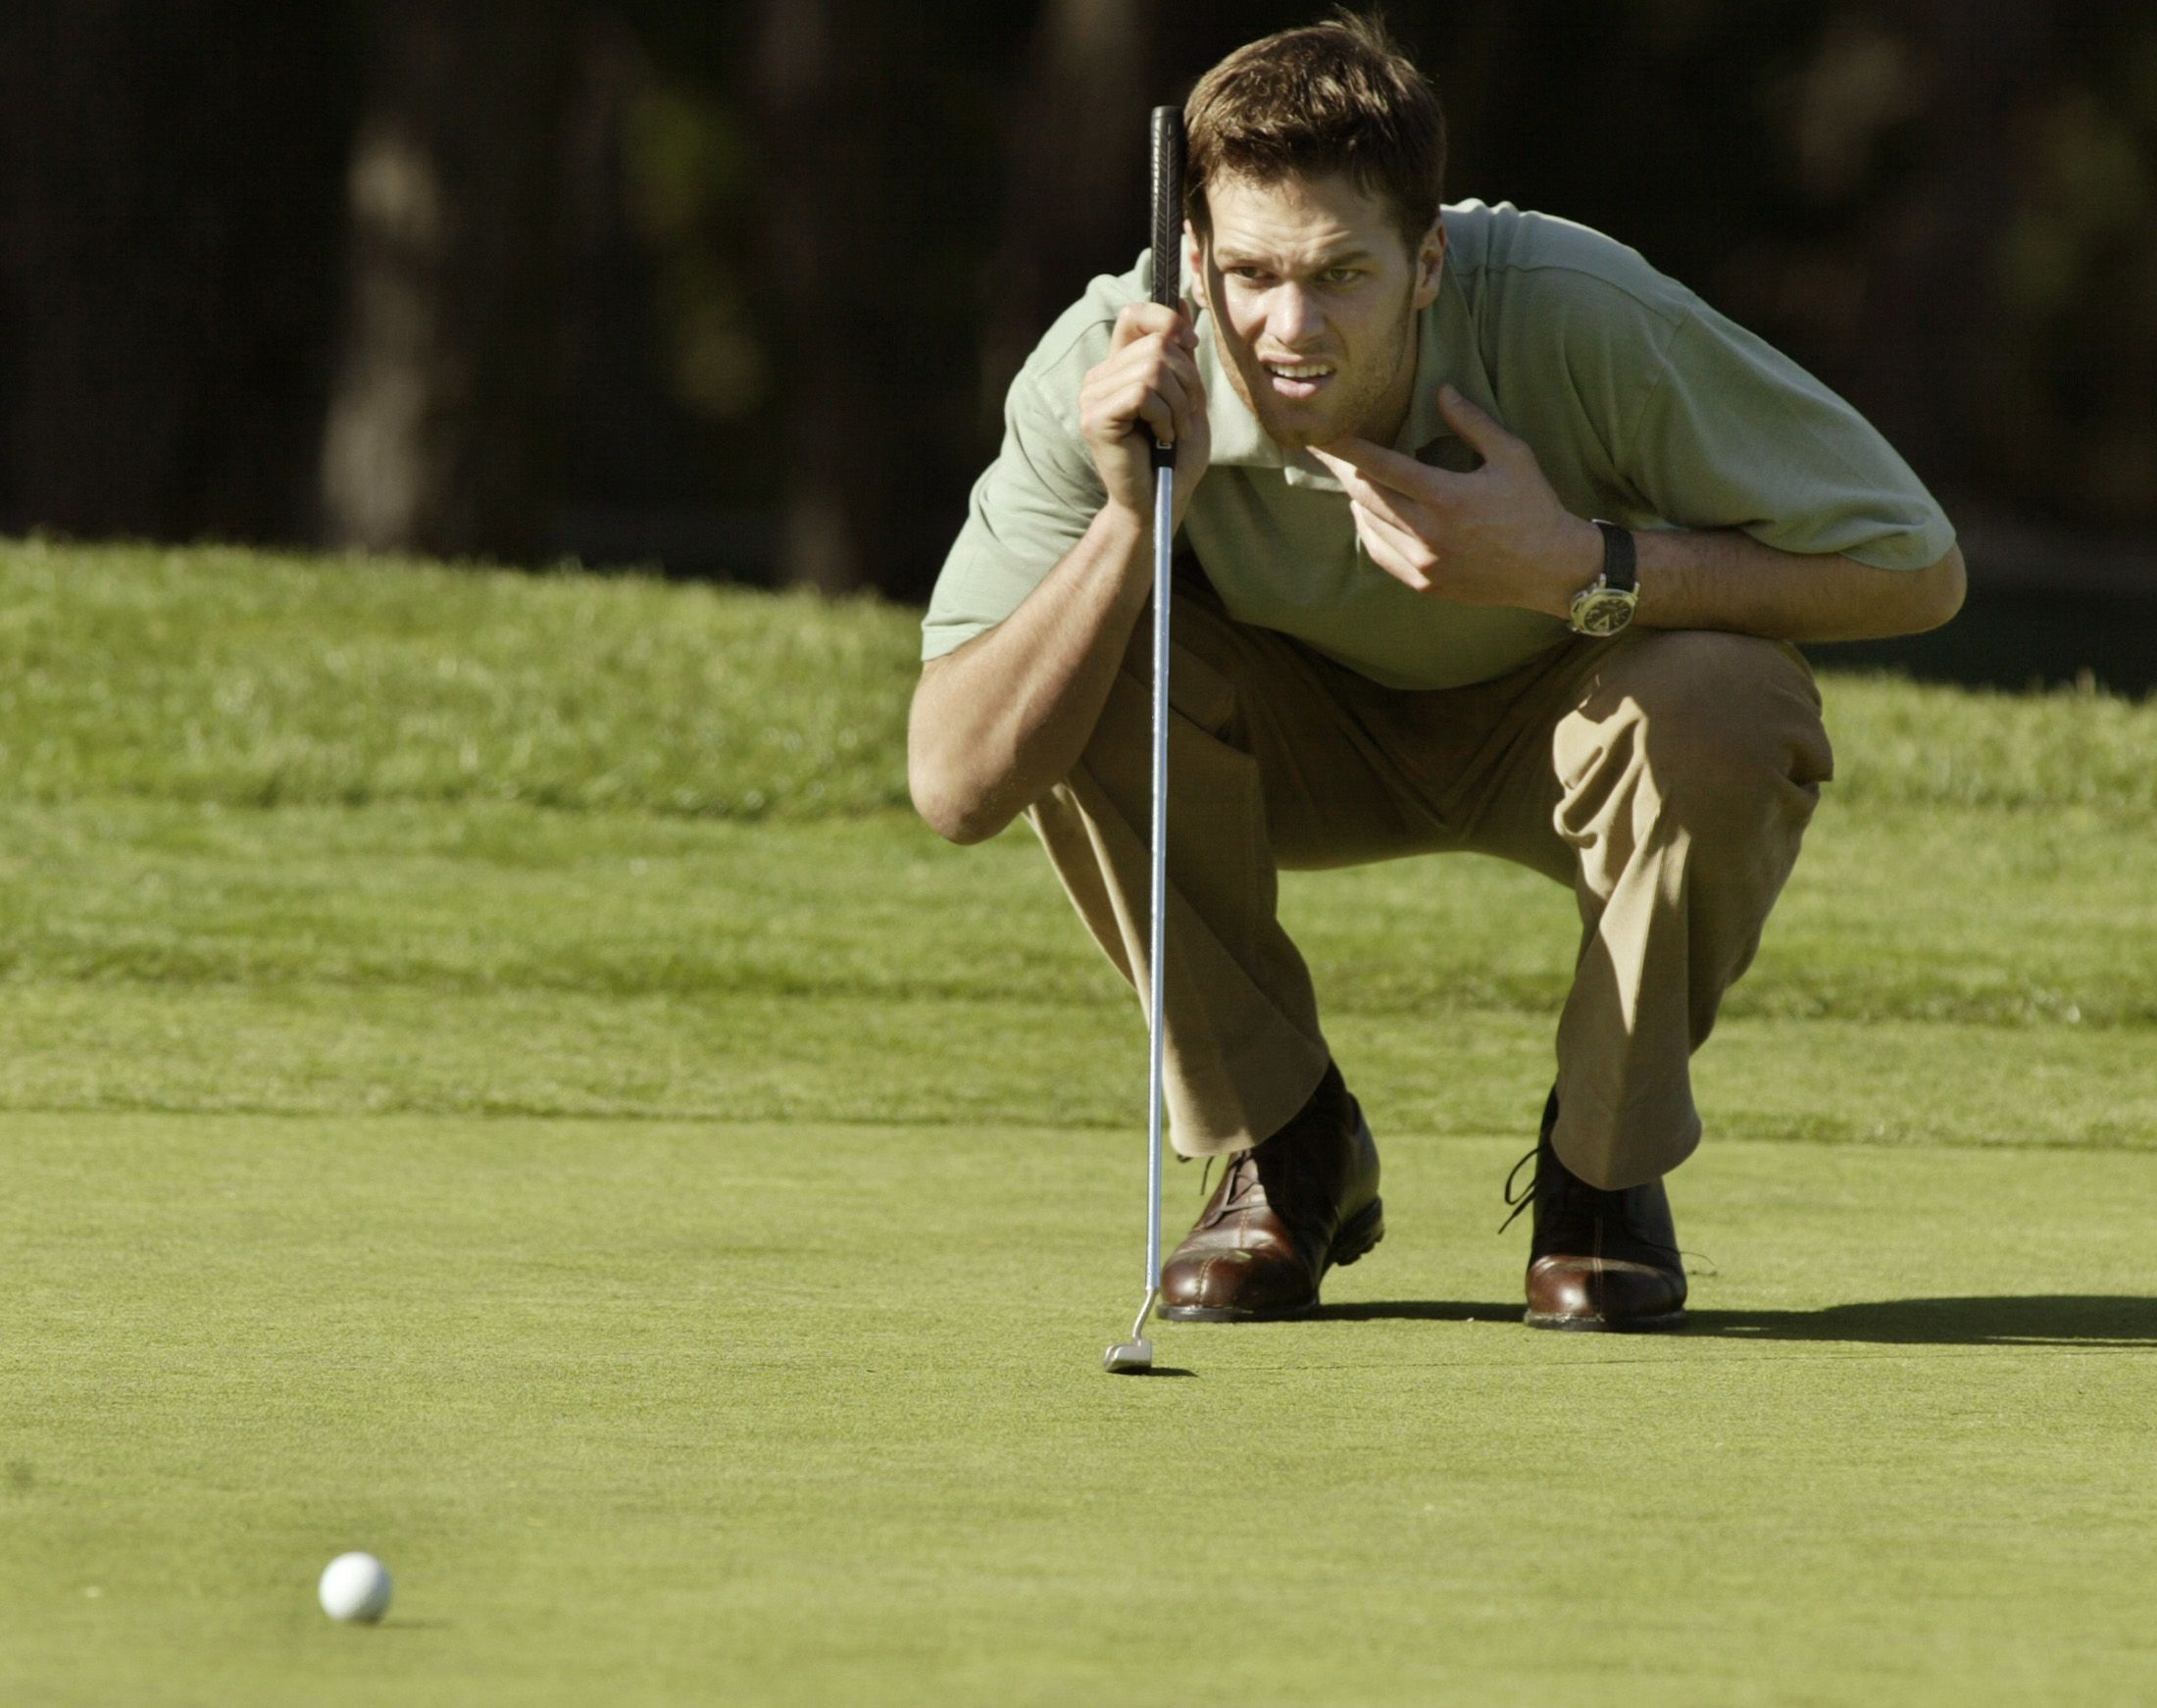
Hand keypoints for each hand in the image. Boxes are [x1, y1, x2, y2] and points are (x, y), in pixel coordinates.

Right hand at [1078, 301, 1210, 526]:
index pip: (1134, 314)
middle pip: (1157, 344)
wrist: (1161, 502)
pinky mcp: (1095, 418)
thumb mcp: (1187, 395)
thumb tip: (1181, 302)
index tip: (1189, 346)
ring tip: (1174, 431)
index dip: (1165, 320)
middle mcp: (1099, 377)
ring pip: (1153, 368)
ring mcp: (1092, 397)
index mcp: (1118, 367)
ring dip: (1179, 404)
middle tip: (1187, 416)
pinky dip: (1165, 416)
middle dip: (1188, 380)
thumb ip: (1180, 354)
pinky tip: (1162, 438)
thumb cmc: (1175, 456)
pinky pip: (1143, 393)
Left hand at [1309, 386, 1599, 614]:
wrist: (1551, 569)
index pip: (1381, 466)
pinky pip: (1380, 553)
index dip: (1347, 448)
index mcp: (1446, 496)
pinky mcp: (1424, 584)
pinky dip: (1369, 530)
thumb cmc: (1534, 507)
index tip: (1323, 435)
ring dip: (1356, 499)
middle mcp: (1428, 532)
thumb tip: (1441, 390)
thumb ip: (1472, 422)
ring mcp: (1423, 563)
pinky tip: (1369, 514)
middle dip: (1341, 470)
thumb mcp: (1512, 455)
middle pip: (1365, 495)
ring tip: (1350, 478)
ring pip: (1368, 525)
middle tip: (1323, 452)